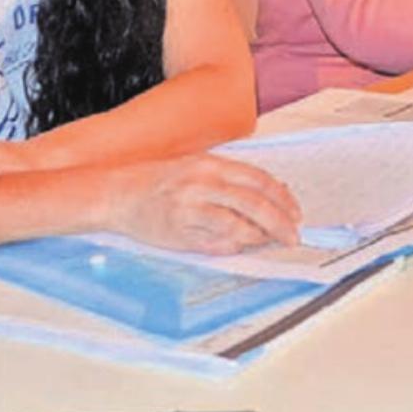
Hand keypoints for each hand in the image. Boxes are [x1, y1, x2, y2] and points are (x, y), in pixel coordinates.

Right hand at [109, 154, 302, 255]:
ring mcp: (189, 208)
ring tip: (268, 243)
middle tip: (293, 237)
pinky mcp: (178, 232)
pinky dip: (233, 247)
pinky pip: (215, 244)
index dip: (283, 199)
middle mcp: (201, 183)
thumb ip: (233, 179)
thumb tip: (275, 191)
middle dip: (280, 223)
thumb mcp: (198, 167)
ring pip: (237, 226)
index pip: (259, 180)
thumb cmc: (159, 181)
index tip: (296, 214)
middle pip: (254, 204)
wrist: (116, 193)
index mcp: (210, 164)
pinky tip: (239, 247)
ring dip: (258, 238)